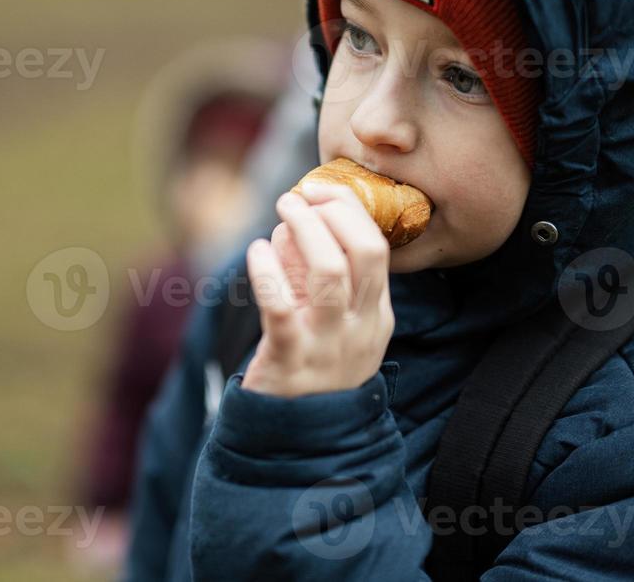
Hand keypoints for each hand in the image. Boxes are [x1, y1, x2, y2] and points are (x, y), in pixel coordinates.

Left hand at [239, 181, 393, 397]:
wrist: (299, 444)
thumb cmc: (313, 370)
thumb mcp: (338, 326)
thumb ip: (326, 278)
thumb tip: (298, 220)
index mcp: (376, 315)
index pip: (377, 249)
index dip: (350, 211)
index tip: (321, 190)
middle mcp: (359, 328)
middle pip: (363, 253)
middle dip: (332, 212)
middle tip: (299, 195)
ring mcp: (327, 346)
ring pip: (329, 273)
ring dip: (302, 231)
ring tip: (281, 211)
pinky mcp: (289, 361)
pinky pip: (279, 308)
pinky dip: (266, 271)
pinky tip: (256, 251)